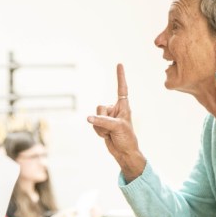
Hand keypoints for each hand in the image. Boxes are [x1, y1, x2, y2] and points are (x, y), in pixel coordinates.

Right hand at [87, 63, 146, 181]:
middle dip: (102, 119)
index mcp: (124, 106)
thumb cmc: (127, 138)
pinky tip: (106, 136)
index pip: (121, 88)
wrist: (124, 152)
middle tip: (112, 129)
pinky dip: (98, 131)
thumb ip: (102, 121)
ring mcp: (107, 117)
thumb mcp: (117, 128)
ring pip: (94, 116)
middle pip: (100, 107)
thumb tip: (88, 117)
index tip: (120, 64)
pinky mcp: (101, 124)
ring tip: (110, 134)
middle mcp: (115, 109)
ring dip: (100, 127)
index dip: (120, 76)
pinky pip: (93, 124)